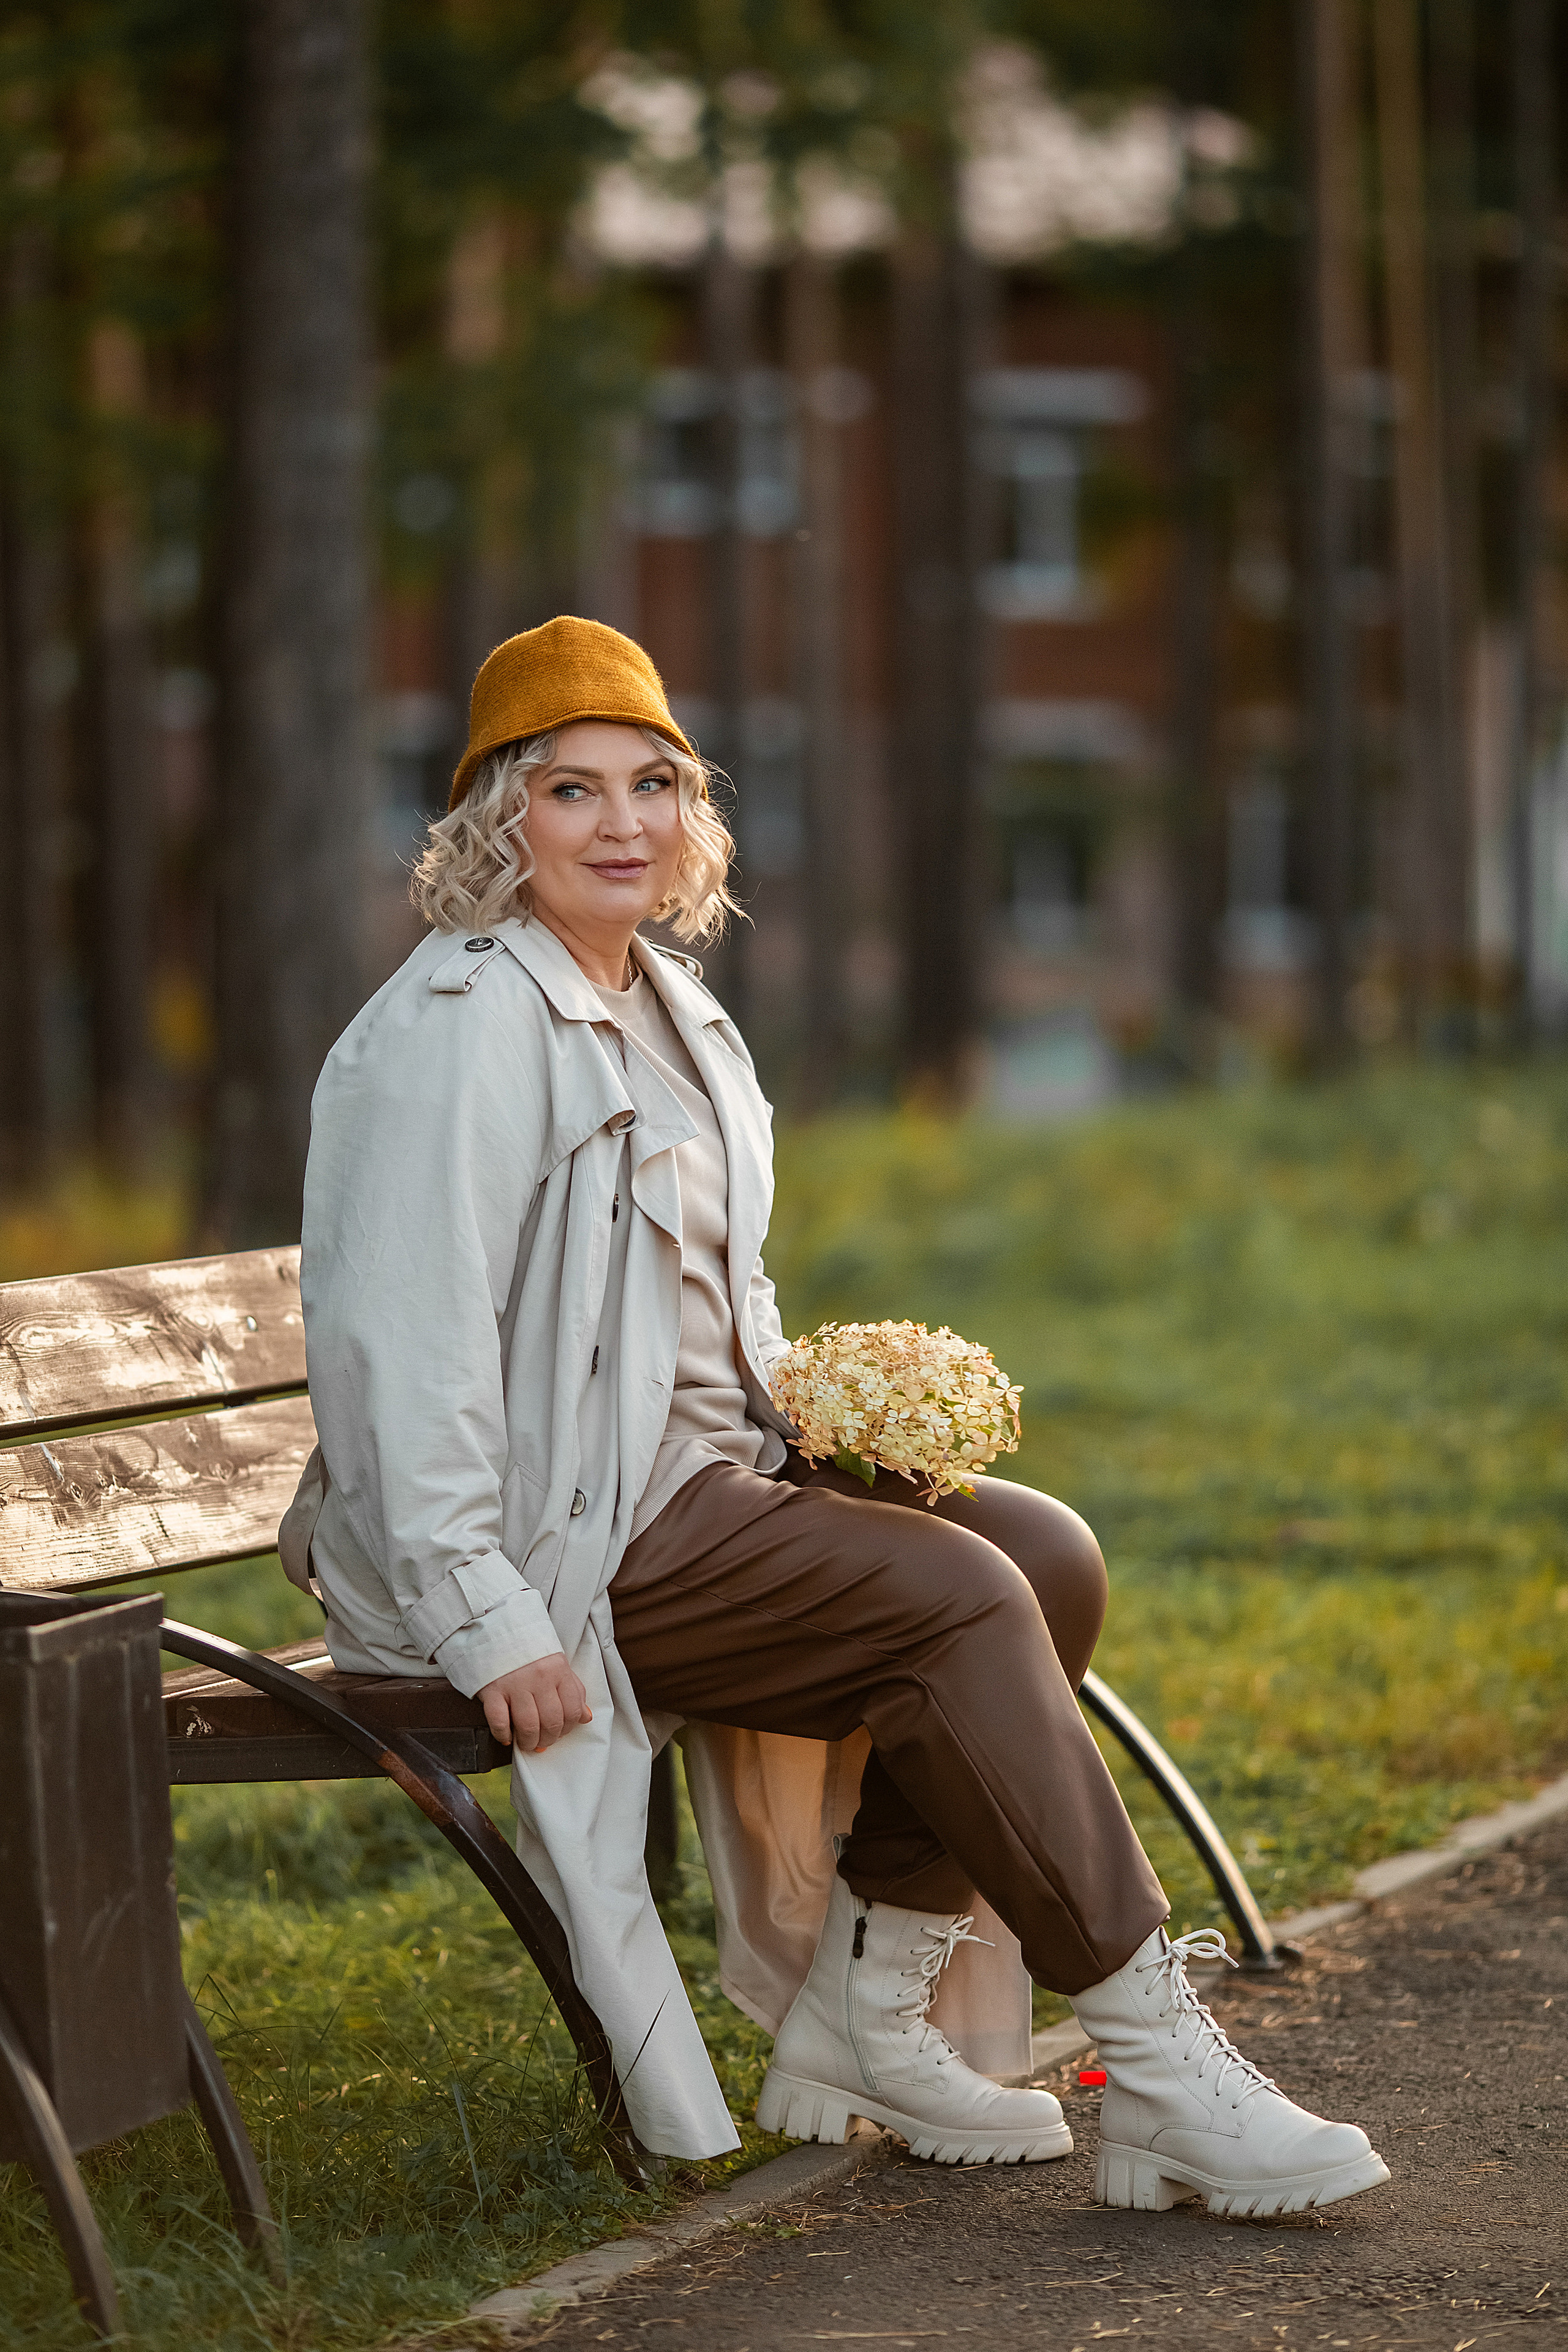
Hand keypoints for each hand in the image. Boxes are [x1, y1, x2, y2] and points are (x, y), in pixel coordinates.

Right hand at [477, 1653, 592, 1752]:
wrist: (498, 1630)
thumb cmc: (530, 1650)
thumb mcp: (558, 1664)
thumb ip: (574, 1690)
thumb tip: (586, 1717)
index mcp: (558, 1670)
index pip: (572, 1710)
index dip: (568, 1728)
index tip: (560, 1732)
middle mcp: (539, 1677)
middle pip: (551, 1722)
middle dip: (548, 1739)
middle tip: (543, 1742)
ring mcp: (514, 1684)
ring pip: (528, 1726)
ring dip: (529, 1742)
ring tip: (528, 1743)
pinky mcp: (492, 1690)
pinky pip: (499, 1722)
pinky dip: (504, 1735)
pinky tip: (507, 1737)